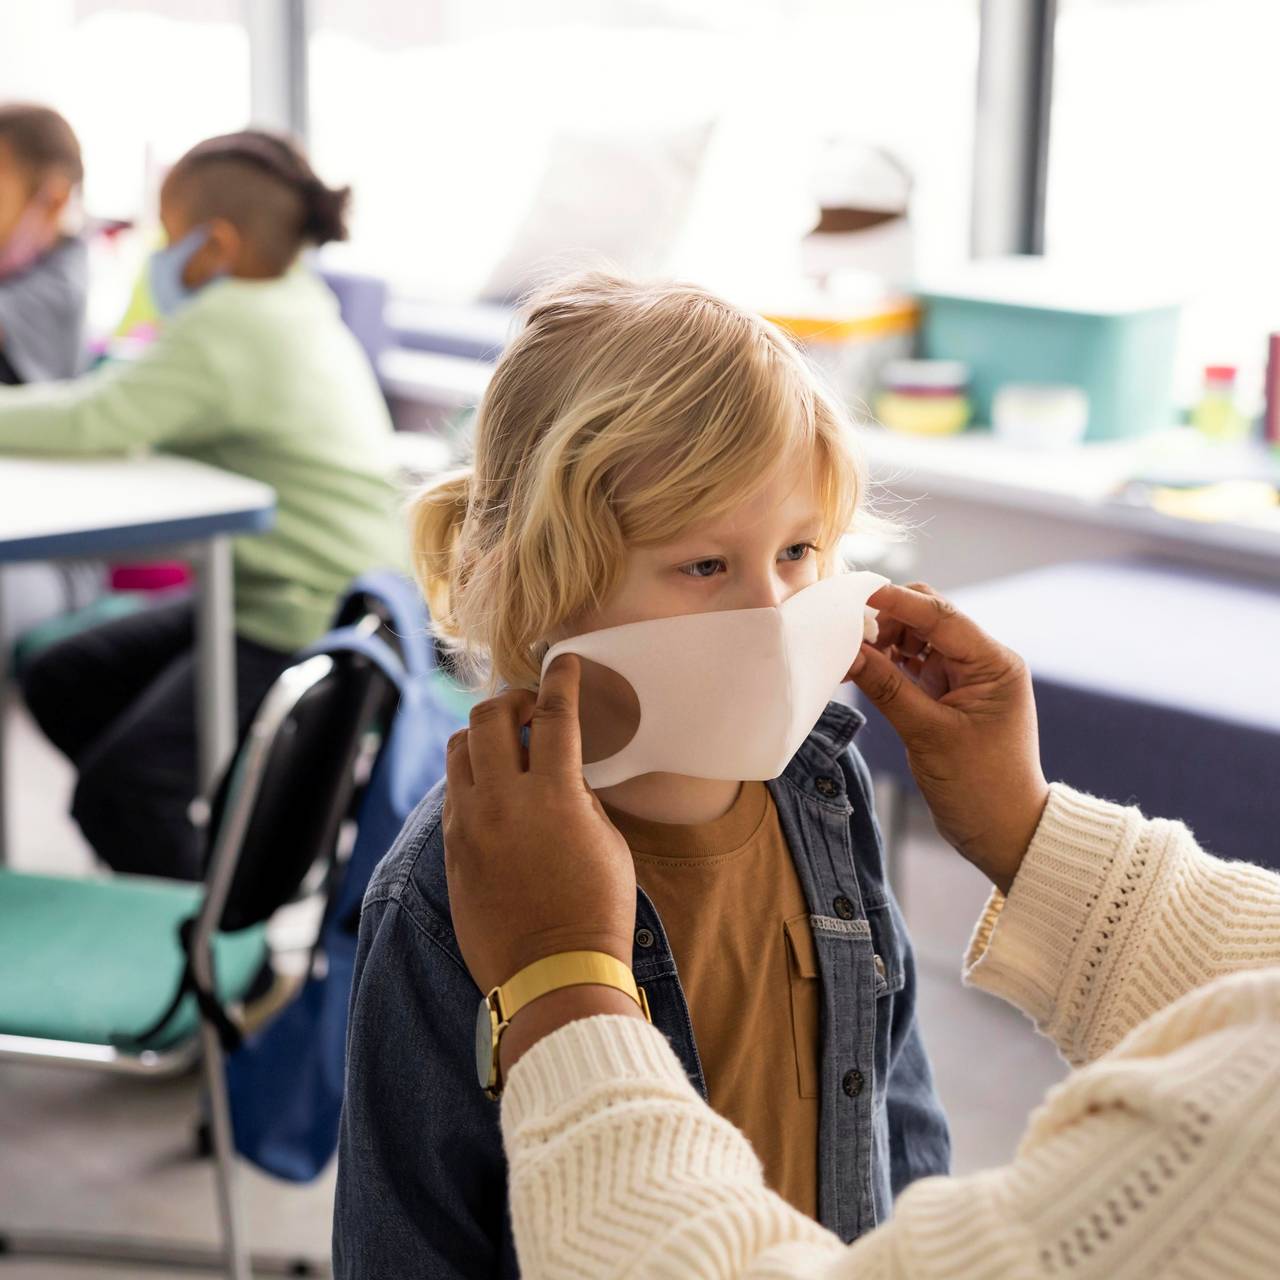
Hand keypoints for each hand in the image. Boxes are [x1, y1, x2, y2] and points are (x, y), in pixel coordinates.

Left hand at [443, 656, 641, 1066]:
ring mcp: (469, 825)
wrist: (552, 975)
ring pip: (458, 748)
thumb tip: (562, 773)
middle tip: (530, 707)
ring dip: (482, 735)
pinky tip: (492, 788)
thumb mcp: (608, 843)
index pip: (553, 714)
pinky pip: (452, 791)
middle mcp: (502, 801)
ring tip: (505, 746)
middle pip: (488, 717)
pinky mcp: (451, 850)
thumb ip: (581, 797)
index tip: (564, 661)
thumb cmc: (597, 910)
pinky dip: (470, 775)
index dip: (560, 679)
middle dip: (510, 699)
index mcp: (553, 795)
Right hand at [847, 582, 1048, 893]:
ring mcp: (965, 677)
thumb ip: (887, 688)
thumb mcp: (928, 735)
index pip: (941, 616)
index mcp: (993, 664)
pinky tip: (861, 670)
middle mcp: (983, 662)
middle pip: (928, 618)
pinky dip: (887, 663)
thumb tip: (848, 650)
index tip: (857, 597)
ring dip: (883, 642)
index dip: (897, 602)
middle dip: (887, 621)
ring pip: (916, 639)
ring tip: (849, 657)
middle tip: (847, 636)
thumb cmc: (980, 787)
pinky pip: (913, 665)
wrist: (1004, 831)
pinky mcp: (948, 694)